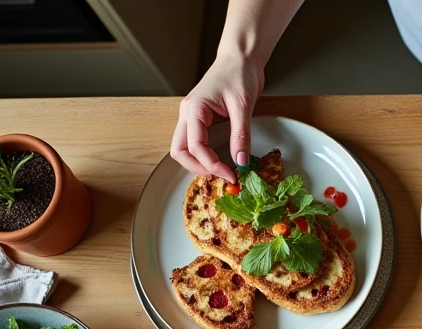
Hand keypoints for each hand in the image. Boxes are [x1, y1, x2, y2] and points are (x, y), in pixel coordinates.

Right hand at [171, 52, 263, 182]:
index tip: (232, 176)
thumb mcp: (242, 106)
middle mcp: (188, 114)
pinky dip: (203, 155)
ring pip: (184, 148)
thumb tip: (241, 162)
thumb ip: (241, 135)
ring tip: (219, 172)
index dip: (212, 165)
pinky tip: (218, 161)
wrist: (241, 59)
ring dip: (198, 163)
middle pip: (179, 151)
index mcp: (194, 109)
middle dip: (197, 168)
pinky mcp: (201, 120)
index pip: (195, 146)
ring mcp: (192, 117)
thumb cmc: (239, 74)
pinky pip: (195, 142)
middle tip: (220, 177)